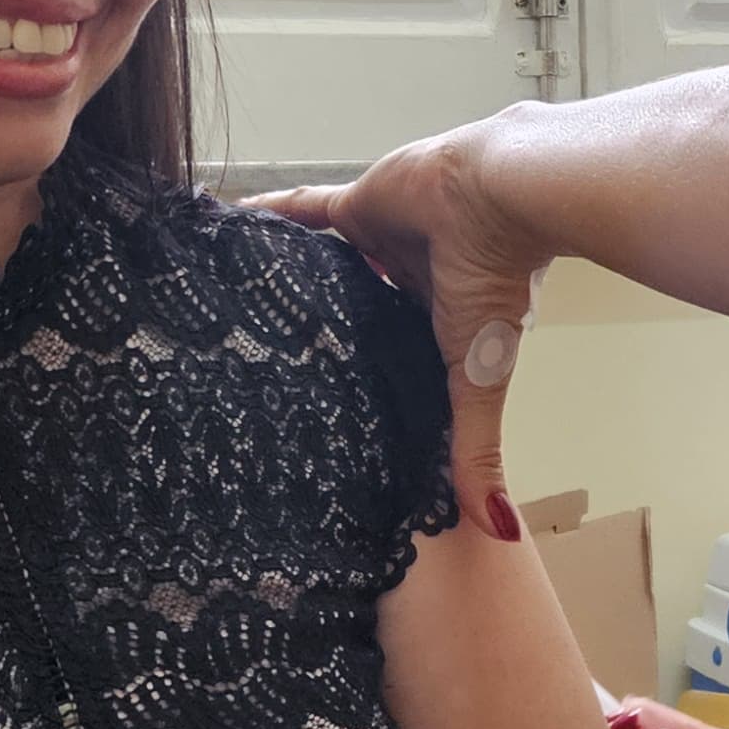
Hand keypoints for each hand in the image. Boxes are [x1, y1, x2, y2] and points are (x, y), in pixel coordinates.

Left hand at [255, 118, 553, 536]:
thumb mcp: (480, 381)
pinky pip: (299, 213)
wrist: (502, 196)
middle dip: (320, 334)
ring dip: (291, 281)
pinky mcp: (355, 205)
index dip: (364, 383)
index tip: (324, 418)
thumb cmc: (497, 286)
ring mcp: (379, 242)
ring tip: (237, 312)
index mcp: (440, 325)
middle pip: (353, 313)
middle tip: (264, 370)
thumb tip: (498, 532)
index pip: (393, 360)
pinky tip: (227, 234)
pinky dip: (267, 220)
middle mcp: (409, 283)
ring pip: (323, 265)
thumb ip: (476, 449)